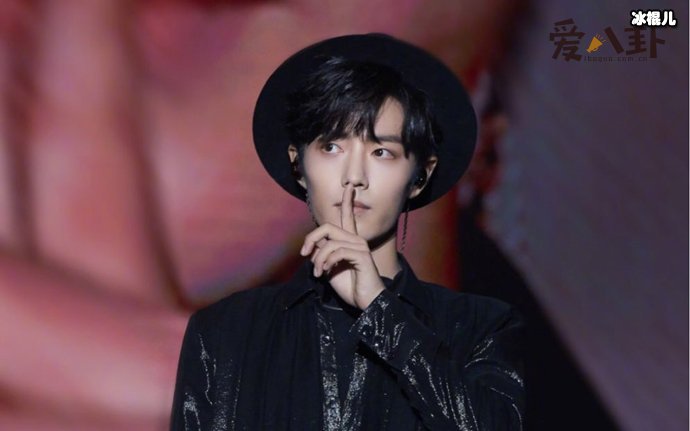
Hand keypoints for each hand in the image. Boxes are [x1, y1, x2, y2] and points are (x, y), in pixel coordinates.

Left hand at [300, 185, 384, 308]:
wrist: (366, 303)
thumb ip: (322, 255)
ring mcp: (360, 247)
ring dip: (318, 259)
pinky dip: (326, 262)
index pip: (348, 217)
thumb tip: (312, 248)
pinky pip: (337, 251)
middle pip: (328, 227)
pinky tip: (325, 273)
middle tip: (304, 254)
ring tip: (317, 272)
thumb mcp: (330, 269)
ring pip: (329, 242)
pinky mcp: (362, 256)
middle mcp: (356, 240)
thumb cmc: (350, 287)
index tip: (349, 187)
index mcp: (350, 241)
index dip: (347, 201)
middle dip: (311, 238)